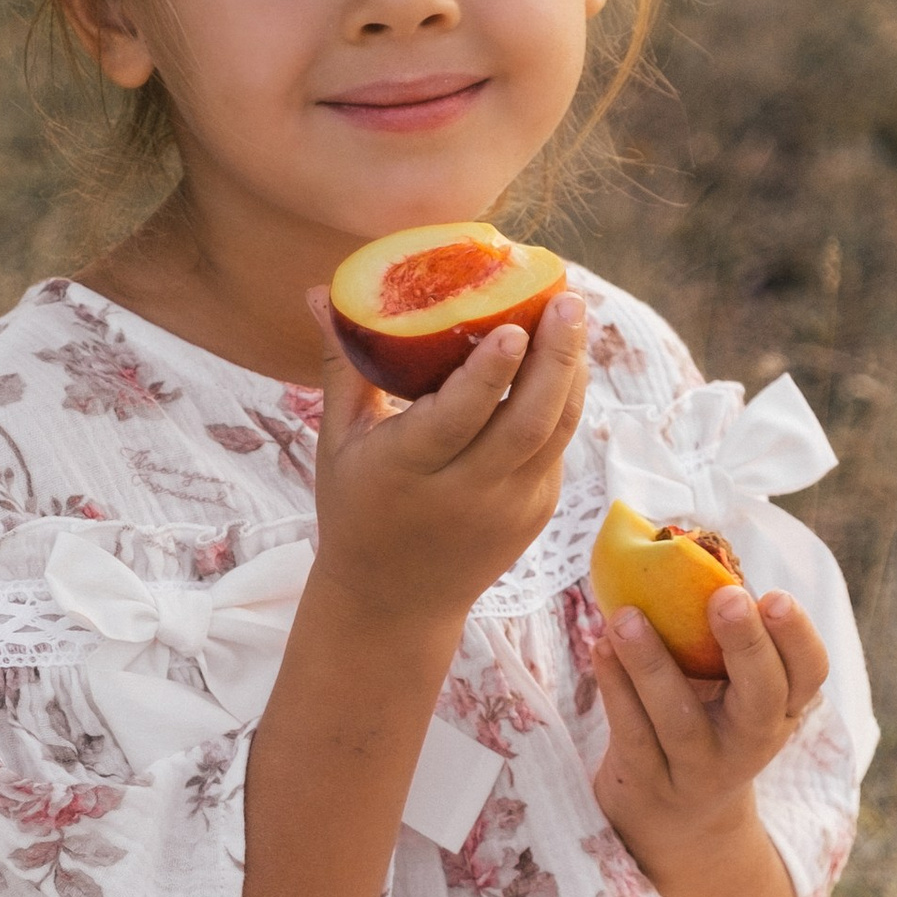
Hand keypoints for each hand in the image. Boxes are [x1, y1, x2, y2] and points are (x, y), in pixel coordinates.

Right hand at [306, 285, 588, 643]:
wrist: (394, 604)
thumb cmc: (357, 508)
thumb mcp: (338, 444)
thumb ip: (342, 367)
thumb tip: (322, 293)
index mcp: (407, 473)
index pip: (456, 419)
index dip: (487, 374)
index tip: (511, 326)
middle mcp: (466, 494)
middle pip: (525, 422)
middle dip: (554, 357)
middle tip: (567, 300)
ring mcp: (510, 507)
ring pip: (556, 432)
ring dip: (572, 371)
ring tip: (574, 314)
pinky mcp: (536, 512)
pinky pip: (557, 446)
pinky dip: (566, 398)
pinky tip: (566, 356)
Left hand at [591, 582, 829, 874]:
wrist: (678, 821)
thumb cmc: (708, 723)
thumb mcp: (733, 690)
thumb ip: (724, 636)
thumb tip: (686, 548)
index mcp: (781, 707)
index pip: (809, 673)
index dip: (797, 637)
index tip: (774, 597)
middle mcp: (751, 741)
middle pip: (761, 697)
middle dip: (746, 645)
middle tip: (727, 598)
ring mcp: (700, 768)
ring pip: (680, 719)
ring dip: (652, 664)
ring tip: (626, 616)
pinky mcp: (650, 783)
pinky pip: (631, 733)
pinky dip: (615, 688)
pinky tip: (601, 648)